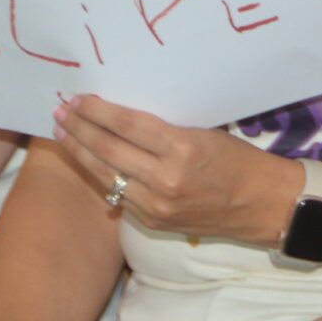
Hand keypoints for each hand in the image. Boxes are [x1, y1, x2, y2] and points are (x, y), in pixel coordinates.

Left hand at [52, 93, 299, 244]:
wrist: (261, 204)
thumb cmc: (238, 160)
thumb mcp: (205, 133)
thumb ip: (163, 130)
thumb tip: (121, 116)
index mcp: (182, 149)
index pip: (127, 126)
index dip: (97, 111)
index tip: (79, 98)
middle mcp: (165, 179)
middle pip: (108, 150)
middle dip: (79, 129)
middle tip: (60, 114)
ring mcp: (156, 204)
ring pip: (105, 175)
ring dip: (80, 153)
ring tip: (63, 136)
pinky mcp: (152, 221)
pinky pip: (118, 195)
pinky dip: (101, 175)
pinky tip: (89, 162)